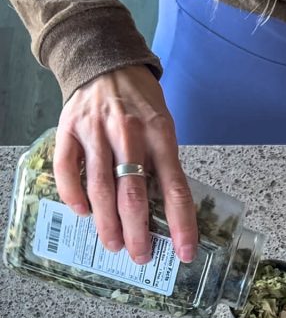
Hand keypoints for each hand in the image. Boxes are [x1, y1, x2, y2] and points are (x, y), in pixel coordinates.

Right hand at [54, 66, 196, 262]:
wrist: (105, 61)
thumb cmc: (140, 102)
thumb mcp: (164, 126)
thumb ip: (164, 163)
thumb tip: (168, 213)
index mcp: (161, 135)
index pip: (175, 189)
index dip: (181, 225)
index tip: (185, 252)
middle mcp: (129, 133)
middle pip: (134, 195)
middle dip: (138, 233)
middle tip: (140, 256)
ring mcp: (96, 131)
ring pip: (101, 188)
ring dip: (107, 223)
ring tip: (114, 244)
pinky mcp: (69, 129)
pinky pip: (68, 169)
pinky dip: (74, 195)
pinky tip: (82, 213)